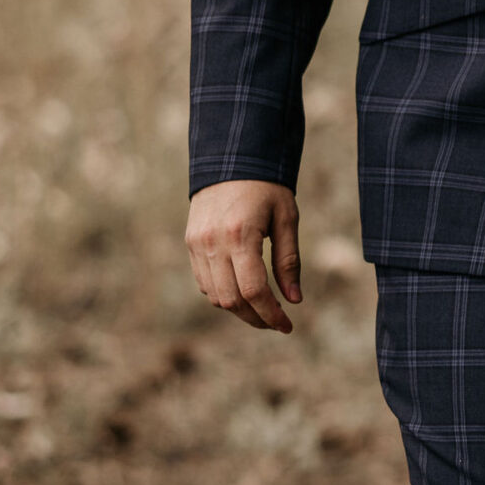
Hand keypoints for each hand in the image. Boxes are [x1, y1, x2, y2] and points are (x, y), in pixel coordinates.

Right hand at [185, 180, 301, 332]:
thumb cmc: (267, 187)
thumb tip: (294, 300)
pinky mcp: (190, 242)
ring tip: (262, 310)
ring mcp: (197, 243)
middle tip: (277, 323)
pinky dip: (223, 294)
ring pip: (214, 295)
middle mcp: (213, 242)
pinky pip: (203, 282)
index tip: (287, 325)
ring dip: (239, 310)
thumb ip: (288, 261)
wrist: (231, 158)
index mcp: (241, 234)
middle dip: (256, 318)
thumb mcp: (286, 219)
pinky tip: (242, 291)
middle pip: (232, 299)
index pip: (254, 290)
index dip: (271, 314)